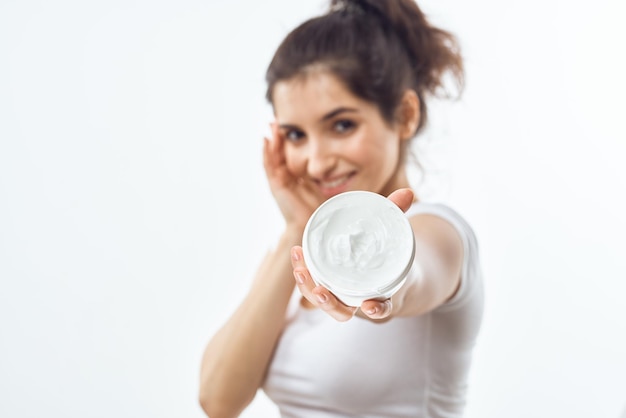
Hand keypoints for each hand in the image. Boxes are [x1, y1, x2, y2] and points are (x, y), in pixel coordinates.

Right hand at [263, 122, 320, 231]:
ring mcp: (279, 179)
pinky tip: (266, 141)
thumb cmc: (322, 206)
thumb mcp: (325, 183)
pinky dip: (266, 153)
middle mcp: (286, 176)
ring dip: (271, 140)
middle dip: (278, 135)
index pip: (292, 152)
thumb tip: (341, 159)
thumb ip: (328, 172)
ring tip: (272, 125)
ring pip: (272, 155)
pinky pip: (268, 165)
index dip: (291, 138)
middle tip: (278, 118)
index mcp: (297, 175)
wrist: (313, 224)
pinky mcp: (275, 184)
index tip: (293, 123)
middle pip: (280, 151)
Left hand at [290, 188, 414, 321]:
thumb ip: (398, 215)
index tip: (370, 306)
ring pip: (323, 302)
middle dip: (329, 304)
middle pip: (342, 311)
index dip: (377, 309)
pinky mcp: (327, 287)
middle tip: (320, 290)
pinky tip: (297, 254)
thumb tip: (408, 192)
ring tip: (299, 268)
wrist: (384, 271)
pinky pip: (313, 285)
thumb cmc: (390, 254)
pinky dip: (304, 272)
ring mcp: (341, 297)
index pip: (381, 308)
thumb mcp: (396, 236)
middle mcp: (360, 301)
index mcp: (384, 294)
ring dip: (308, 287)